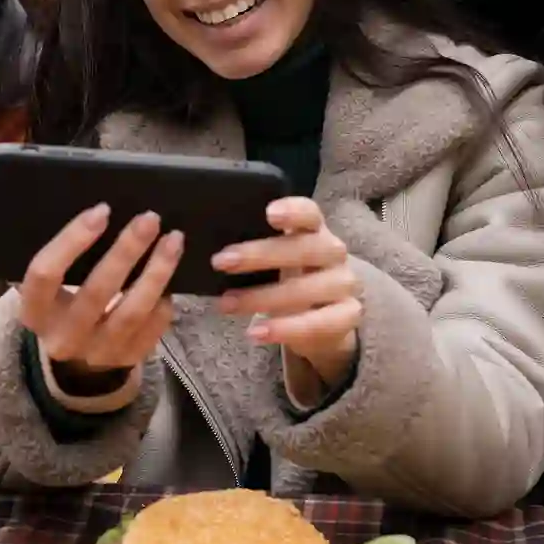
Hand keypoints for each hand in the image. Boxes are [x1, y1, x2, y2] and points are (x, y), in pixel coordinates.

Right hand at [0, 205, 183, 374]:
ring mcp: (98, 353)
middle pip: (95, 292)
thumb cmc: (54, 306)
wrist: (76, 368)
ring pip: (130, 312)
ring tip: (173, 239)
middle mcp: (62, 337)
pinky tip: (176, 275)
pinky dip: (166, 302)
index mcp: (33, 312)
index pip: (43, 274)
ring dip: (156, 273)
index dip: (72, 241)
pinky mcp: (129, 360)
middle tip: (150, 217)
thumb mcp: (28, 287)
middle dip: (125, 251)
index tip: (101, 210)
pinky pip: (153, 331)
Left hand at [213, 198, 360, 387]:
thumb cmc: (290, 277)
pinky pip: (318, 323)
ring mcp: (344, 284)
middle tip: (221, 262)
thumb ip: (251, 246)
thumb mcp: (274, 258)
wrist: (324, 317)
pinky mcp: (348, 315)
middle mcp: (334, 252)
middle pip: (304, 248)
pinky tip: (257, 333)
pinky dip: (285, 329)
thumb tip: (195, 240)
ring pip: (308, 289)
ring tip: (227, 304)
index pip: (310, 213)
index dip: (292, 211)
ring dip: (263, 297)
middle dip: (260, 255)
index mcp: (315, 230)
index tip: (268, 213)